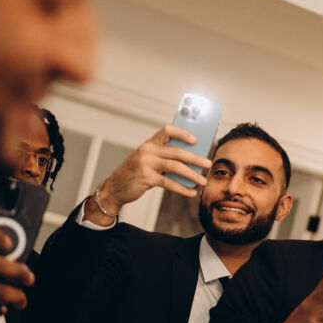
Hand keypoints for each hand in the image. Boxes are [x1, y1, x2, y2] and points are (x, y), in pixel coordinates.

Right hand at [89, 125, 212, 218]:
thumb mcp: (148, 160)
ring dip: (192, 175)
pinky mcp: (146, 178)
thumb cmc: (136, 173)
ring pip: (175, 167)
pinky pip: (169, 183)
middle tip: (208, 164)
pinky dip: (182, 188)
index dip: (182, 133)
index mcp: (150, 143)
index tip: (195, 140)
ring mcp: (146, 163)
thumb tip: (193, 161)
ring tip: (203, 181)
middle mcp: (147, 150)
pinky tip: (191, 192)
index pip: (167, 130)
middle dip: (195, 158)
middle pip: (177, 152)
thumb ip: (166, 158)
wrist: (115, 188)